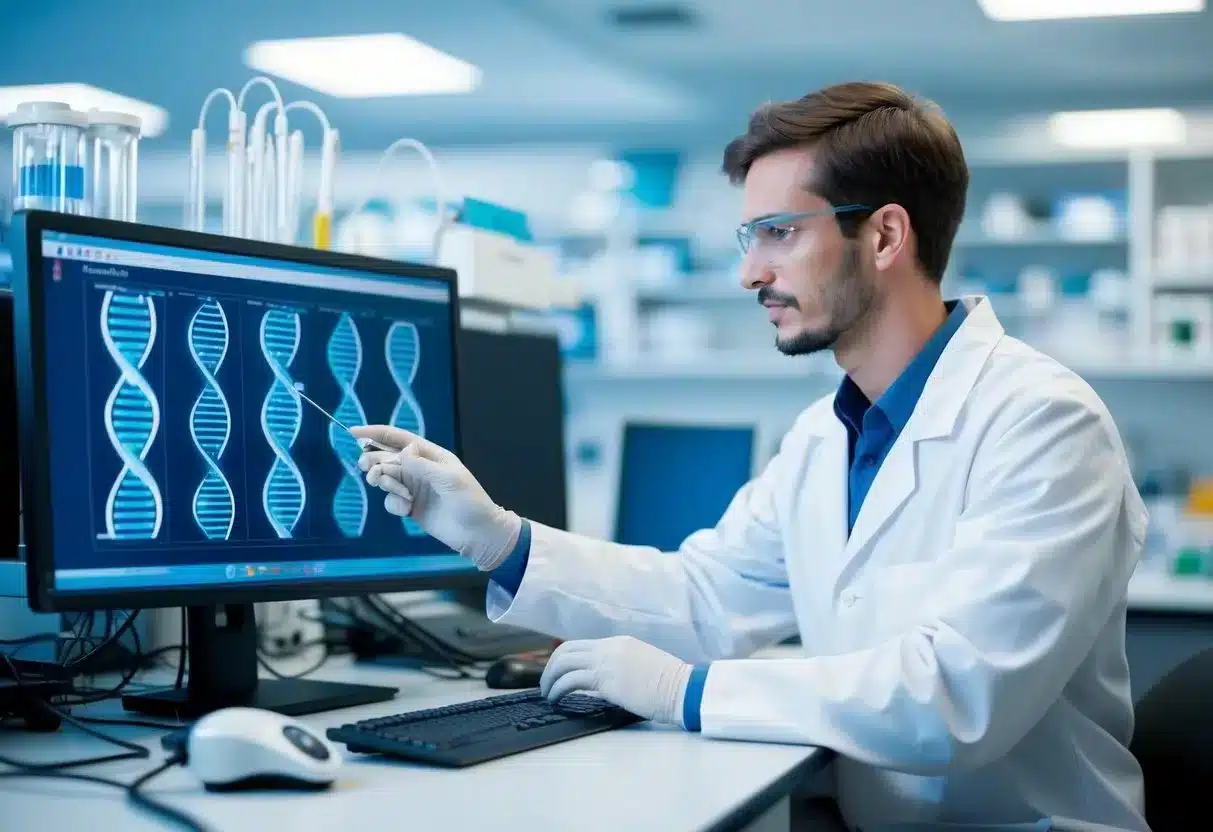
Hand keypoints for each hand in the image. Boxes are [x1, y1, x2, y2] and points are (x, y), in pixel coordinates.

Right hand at [351, 425, 520, 571]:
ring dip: (386, 484)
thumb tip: (402, 452)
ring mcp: (413, 487)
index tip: (352, 432)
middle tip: (376, 476)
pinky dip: (394, 504)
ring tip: (400, 494)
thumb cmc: (470, 501)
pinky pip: (391, 500)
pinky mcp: (410, 506)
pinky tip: (407, 511)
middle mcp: (419, 468)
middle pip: (386, 458)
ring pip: (385, 479)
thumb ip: (422, 466)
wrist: (477, 534)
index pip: (399, 438)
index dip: (375, 433)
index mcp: (430, 455)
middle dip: (376, 464)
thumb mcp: (449, 479)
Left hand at [539, 636, 692, 726]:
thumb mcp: (641, 667)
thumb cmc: (669, 684)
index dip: (564, 658)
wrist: (681, 688)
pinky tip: (555, 699)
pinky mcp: (604, 679)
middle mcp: (609, 647)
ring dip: (550, 679)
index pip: (582, 645)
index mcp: (619, 643)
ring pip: (564, 662)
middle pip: (566, 650)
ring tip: (547, 694)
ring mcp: (606, 661)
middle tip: (546, 683)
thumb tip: (602, 682)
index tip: (558, 673)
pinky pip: (570, 680)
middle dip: (551, 666)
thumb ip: (620, 669)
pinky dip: (558, 689)